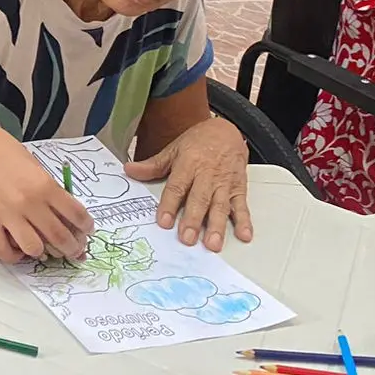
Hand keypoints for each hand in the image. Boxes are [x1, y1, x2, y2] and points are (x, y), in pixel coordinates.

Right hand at [0, 124, 92, 259]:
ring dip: (42, 251)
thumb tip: (61, 210)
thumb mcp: (33, 163)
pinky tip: (16, 248)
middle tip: (73, 250)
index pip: (77, 214)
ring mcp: (7, 214)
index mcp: (45, 185)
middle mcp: (29, 203)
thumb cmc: (0, 147)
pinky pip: (3, 249)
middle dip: (72, 248)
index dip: (87, 227)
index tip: (87, 231)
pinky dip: (12, 255)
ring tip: (42, 247)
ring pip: (34, 248)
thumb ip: (48, 187)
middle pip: (60, 237)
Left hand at [125, 117, 250, 251]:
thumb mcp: (173, 149)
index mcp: (188, 164)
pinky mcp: (239, 188)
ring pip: (221, 205)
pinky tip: (244, 235)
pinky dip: (244, 221)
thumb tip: (129, 171)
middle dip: (193, 220)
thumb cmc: (198, 142)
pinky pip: (242, 205)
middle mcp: (207, 175)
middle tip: (187, 239)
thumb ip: (153, 165)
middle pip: (199, 199)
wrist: (228, 131)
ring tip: (213, 244)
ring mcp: (224, 183)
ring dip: (217, 226)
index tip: (164, 222)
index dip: (170, 205)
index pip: (177, 187)